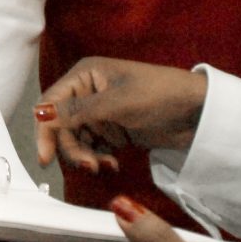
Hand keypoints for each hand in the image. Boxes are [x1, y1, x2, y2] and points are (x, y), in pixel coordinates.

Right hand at [35, 58, 207, 171]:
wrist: (200, 112)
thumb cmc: (160, 95)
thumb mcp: (117, 103)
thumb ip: (77, 111)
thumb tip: (40, 115)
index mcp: (86, 75)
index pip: (51, 103)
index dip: (44, 130)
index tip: (45, 158)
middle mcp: (89, 92)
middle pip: (62, 126)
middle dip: (72, 148)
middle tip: (89, 166)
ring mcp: (101, 113)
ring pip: (76, 140)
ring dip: (86, 156)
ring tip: (105, 166)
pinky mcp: (114, 130)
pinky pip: (94, 148)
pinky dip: (99, 158)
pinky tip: (113, 164)